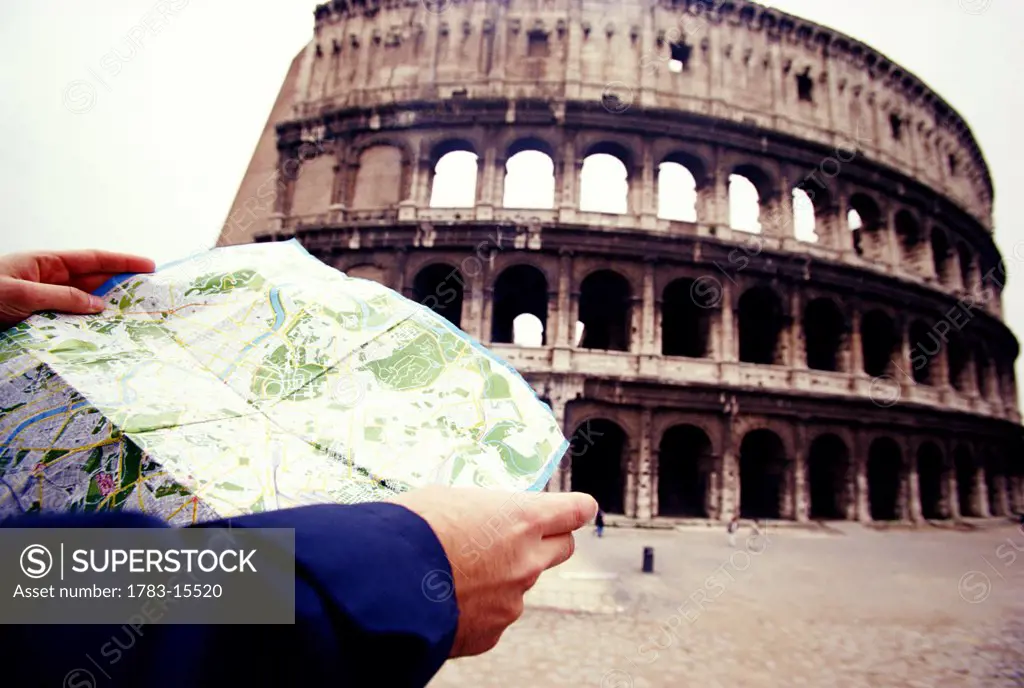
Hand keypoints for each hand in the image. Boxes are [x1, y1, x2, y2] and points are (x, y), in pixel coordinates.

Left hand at [0, 250, 154, 327]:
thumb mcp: (21, 293)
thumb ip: (62, 298)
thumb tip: (98, 305)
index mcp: (45, 263)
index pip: (92, 259)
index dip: (122, 261)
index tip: (149, 265)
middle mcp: (48, 280)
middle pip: (93, 281)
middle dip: (121, 286)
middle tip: (150, 297)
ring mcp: (45, 302)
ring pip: (84, 305)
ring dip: (106, 311)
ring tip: (133, 319)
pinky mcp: (39, 322)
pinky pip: (70, 323)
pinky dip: (87, 328)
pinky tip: (101, 336)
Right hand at [392, 486, 596, 656]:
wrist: (382, 584)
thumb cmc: (410, 530)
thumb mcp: (447, 498)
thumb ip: (480, 509)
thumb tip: (480, 514)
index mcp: (522, 519)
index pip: (574, 510)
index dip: (575, 509)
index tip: (577, 508)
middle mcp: (527, 560)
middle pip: (562, 549)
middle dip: (547, 541)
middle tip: (516, 537)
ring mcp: (512, 600)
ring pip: (521, 584)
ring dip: (502, 576)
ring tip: (457, 569)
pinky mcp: (491, 632)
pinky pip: (495, 615)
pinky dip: (479, 607)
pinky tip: (446, 597)